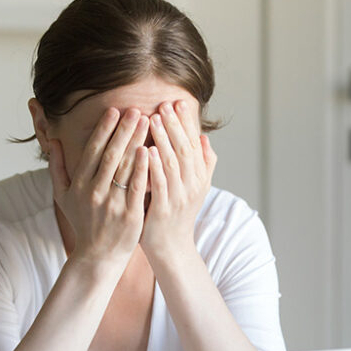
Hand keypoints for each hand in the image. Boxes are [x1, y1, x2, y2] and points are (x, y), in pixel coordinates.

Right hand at [50, 107, 149, 269]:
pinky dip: (142, 169)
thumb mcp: (63, 196)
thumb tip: (53, 141)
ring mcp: (112, 204)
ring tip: (147, 123)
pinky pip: (137, 188)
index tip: (114, 111)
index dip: (104, 130)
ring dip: (136, 142)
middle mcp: (94, 192)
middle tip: (135, 110)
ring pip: (125, 168)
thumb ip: (57, 168)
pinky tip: (150, 151)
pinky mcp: (129, 215)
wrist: (97, 256)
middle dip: (123, 130)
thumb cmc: (83, 223)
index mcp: (80, 185)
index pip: (93, 151)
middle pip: (110, 155)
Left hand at [140, 100, 216, 261]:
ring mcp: (179, 198)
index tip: (177, 103)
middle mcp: (192, 185)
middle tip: (164, 104)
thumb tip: (204, 137)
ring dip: (163, 140)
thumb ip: (202, 163)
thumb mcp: (195, 187)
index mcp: (199, 177)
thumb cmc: (177, 213)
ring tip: (152, 119)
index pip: (194, 144)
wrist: (171, 247)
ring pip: (173, 164)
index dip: (186, 123)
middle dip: (174, 125)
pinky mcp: (164, 209)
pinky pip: (159, 184)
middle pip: (184, 149)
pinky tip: (146, 150)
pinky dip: (154, 167)